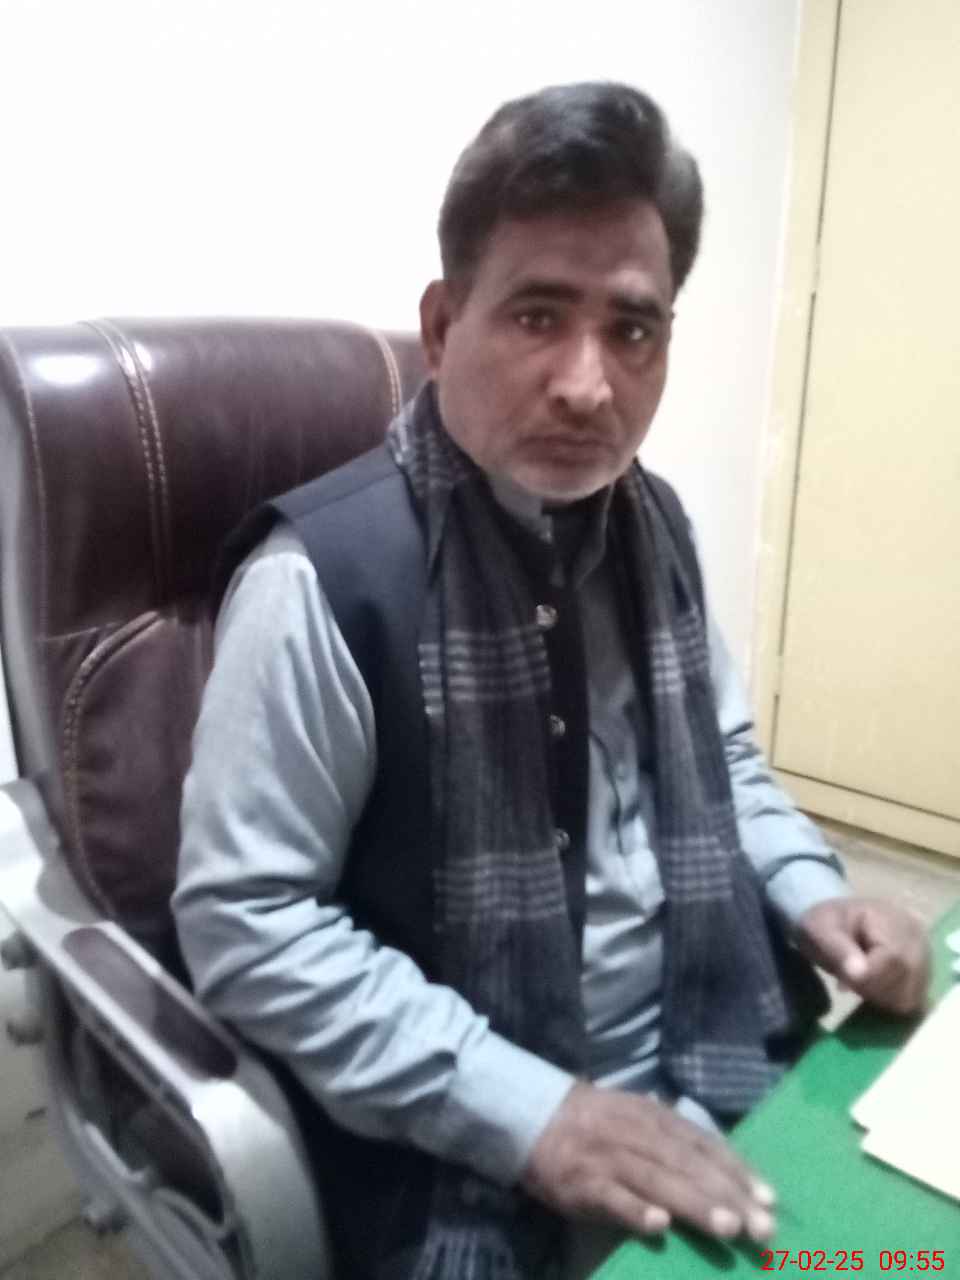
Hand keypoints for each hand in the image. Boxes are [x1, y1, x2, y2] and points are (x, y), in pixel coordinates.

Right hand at [521, 1082, 776, 1242]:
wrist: (534, 1116)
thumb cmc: (597, 1124)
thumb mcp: (638, 1119)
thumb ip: (676, 1140)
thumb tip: (728, 1170)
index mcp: (655, 1116)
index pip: (704, 1143)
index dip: (737, 1170)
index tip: (770, 1200)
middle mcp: (637, 1132)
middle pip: (688, 1164)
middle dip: (728, 1195)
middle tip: (762, 1227)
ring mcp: (609, 1156)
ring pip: (658, 1180)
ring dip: (694, 1204)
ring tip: (728, 1228)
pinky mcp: (583, 1181)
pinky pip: (612, 1198)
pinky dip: (635, 1210)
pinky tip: (658, 1227)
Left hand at [795, 896, 929, 1014]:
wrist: (834, 926)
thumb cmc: (827, 925)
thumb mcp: (820, 930)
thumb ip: (839, 951)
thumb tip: (859, 974)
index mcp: (894, 918)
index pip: (895, 959)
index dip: (870, 978)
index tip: (844, 982)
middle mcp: (919, 938)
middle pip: (906, 980)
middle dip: (871, 988)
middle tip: (847, 980)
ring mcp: (926, 959)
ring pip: (910, 997)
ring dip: (879, 998)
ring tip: (860, 980)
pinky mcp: (923, 977)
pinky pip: (913, 1003)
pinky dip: (889, 1002)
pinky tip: (873, 989)